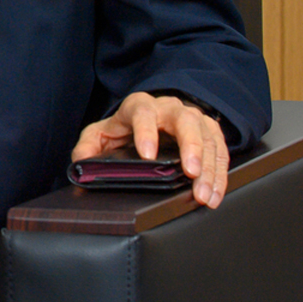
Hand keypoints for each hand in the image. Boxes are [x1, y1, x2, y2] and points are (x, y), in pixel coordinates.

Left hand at [71, 91, 229, 207]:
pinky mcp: (209, 132)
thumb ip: (88, 147)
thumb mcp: (101, 135)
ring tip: (203, 195)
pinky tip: (215, 194)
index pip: (142, 112)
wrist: (149, 117)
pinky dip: (220, 174)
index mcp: (139, 106)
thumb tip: (81, 163)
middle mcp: (168, 108)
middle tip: (191, 173)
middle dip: (190, 147)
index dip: (145, 131)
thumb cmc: (124, 129)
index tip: (147, 154)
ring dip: (209, 168)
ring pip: (207, 136)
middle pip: (184, 120)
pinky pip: (220, 149)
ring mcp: (192, 118)